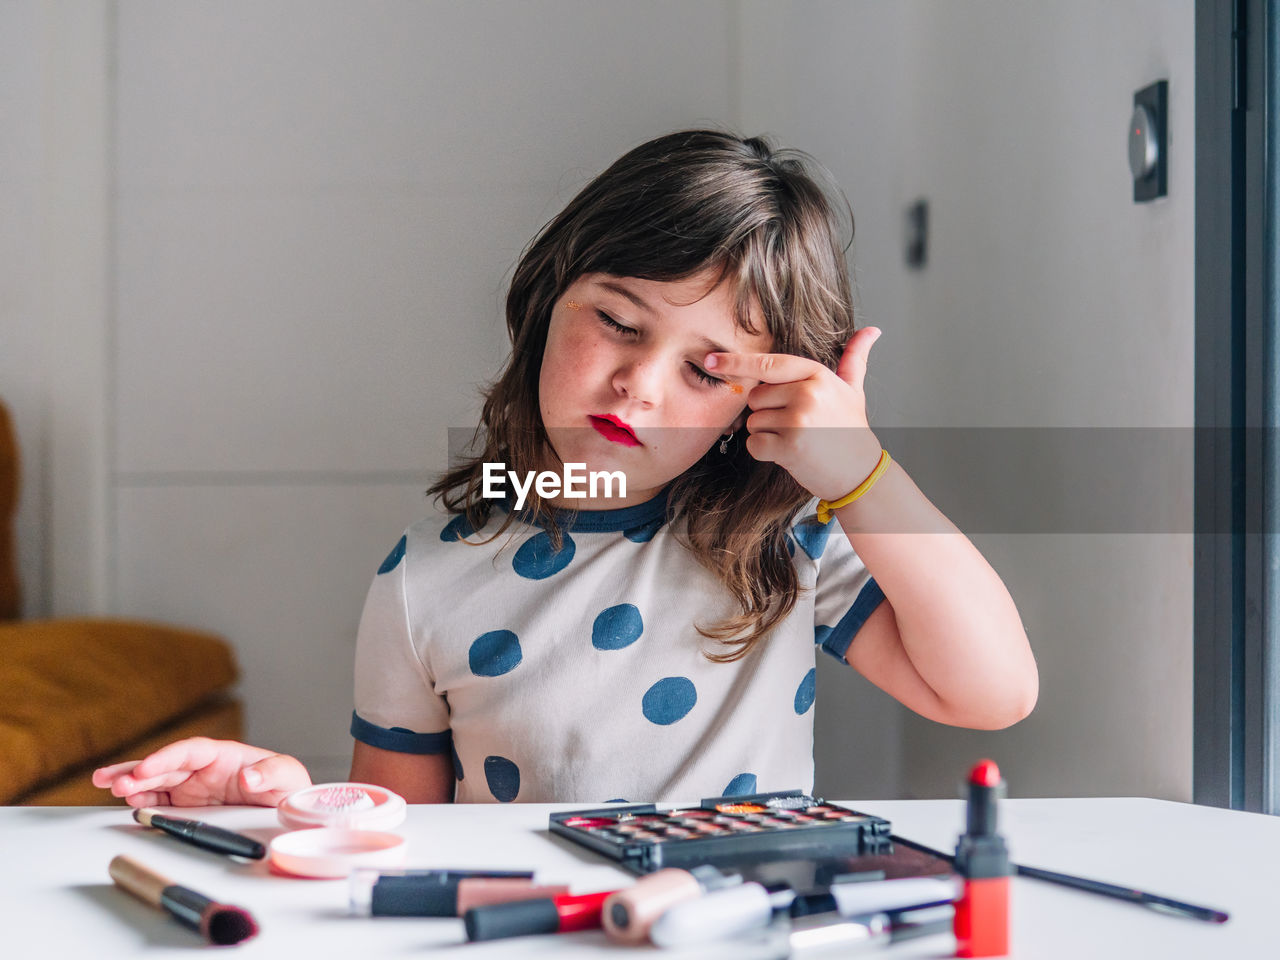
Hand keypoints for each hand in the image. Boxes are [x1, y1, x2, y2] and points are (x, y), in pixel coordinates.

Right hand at [91, 737, 311, 807]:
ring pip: (156, 781)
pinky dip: (142, 802)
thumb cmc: (288, 786)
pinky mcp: (189, 806)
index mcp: (224, 755)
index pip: (189, 751)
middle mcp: (203, 769)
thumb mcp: (288, 776)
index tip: (146, 768)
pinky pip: (161, 802)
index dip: (166, 757)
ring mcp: (193, 788)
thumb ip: (271, 773)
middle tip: (110, 780)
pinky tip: (127, 804)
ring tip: (105, 785)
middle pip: (165, 765)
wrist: (289, 808)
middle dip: (137, 771)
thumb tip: (248, 777)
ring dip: (132, 784)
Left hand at [706, 327, 882, 499]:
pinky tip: (789, 454)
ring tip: (797, 439)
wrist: (861, 473)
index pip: (768, 364)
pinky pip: (754, 444)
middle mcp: (807, 393)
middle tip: (795, 424)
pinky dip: (765, 452)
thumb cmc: (851, 430)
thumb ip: (855, 359)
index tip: (711, 360)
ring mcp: (798, 420)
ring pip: (753, 422)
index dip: (736, 362)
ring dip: (767, 434)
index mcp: (817, 375)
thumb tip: (872, 330)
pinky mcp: (789, 447)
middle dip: (766, 412)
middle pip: (755, 397)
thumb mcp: (853, 390)